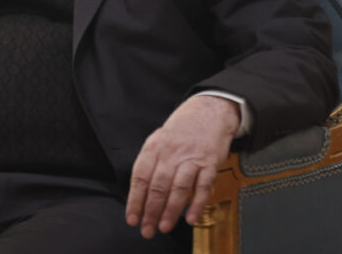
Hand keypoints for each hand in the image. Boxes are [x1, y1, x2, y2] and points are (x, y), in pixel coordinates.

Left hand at [125, 95, 238, 237]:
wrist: (209, 111)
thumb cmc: (182, 130)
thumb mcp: (159, 139)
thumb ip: (151, 162)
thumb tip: (140, 193)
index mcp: (154, 147)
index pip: (140, 177)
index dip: (135, 200)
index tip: (132, 218)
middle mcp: (171, 153)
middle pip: (158, 185)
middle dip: (151, 211)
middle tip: (147, 230)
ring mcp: (191, 158)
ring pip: (179, 188)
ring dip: (171, 210)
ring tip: (164, 226)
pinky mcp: (209, 162)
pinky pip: (203, 186)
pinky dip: (197, 203)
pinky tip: (191, 218)